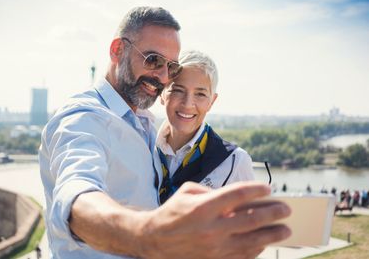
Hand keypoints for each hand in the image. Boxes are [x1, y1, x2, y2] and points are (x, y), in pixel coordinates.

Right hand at [137, 181, 290, 258]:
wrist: (154, 240)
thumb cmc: (172, 212)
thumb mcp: (187, 192)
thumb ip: (212, 192)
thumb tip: (237, 197)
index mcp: (203, 207)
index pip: (237, 195)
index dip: (256, 190)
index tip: (268, 189)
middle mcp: (211, 228)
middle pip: (251, 220)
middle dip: (273, 214)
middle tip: (286, 210)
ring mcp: (214, 247)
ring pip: (251, 241)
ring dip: (272, 235)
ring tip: (285, 229)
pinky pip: (242, 256)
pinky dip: (256, 249)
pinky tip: (264, 243)